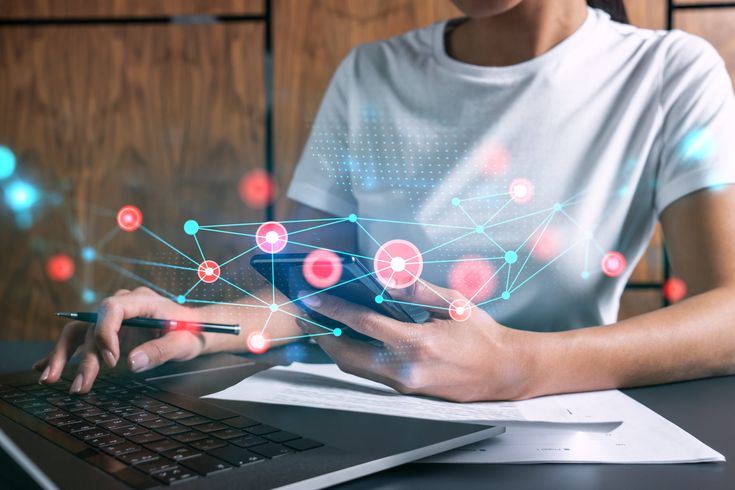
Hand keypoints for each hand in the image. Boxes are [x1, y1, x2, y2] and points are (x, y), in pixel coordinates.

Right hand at [33, 287, 205, 393]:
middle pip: (92, 326)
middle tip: (80, 385)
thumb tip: (130, 363)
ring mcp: (113, 319)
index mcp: (141, 300)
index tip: (112, 360)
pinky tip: (43, 368)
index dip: (106, 333)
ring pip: (80, 333)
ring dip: (62, 356)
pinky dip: (63, 353)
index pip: (112, 309)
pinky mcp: (109, 333)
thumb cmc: (192, 332)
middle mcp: (122, 307)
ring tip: (49, 379)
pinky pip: (81, 340)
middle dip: (83, 356)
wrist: (196, 329)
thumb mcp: (183, 342)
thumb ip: (160, 350)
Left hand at [297, 281, 538, 401]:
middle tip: (306, 314)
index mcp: (417, 343)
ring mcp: (404, 385)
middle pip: (347, 354)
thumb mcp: (452, 303)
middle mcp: (405, 369)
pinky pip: (369, 373)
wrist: (503, 372)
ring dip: (334, 346)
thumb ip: (415, 290)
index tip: (313, 297)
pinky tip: (347, 340)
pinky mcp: (405, 391)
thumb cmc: (481, 335)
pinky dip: (354, 355)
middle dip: (321, 333)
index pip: (363, 324)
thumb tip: (384, 277)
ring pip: (355, 367)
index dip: (333, 308)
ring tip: (319, 325)